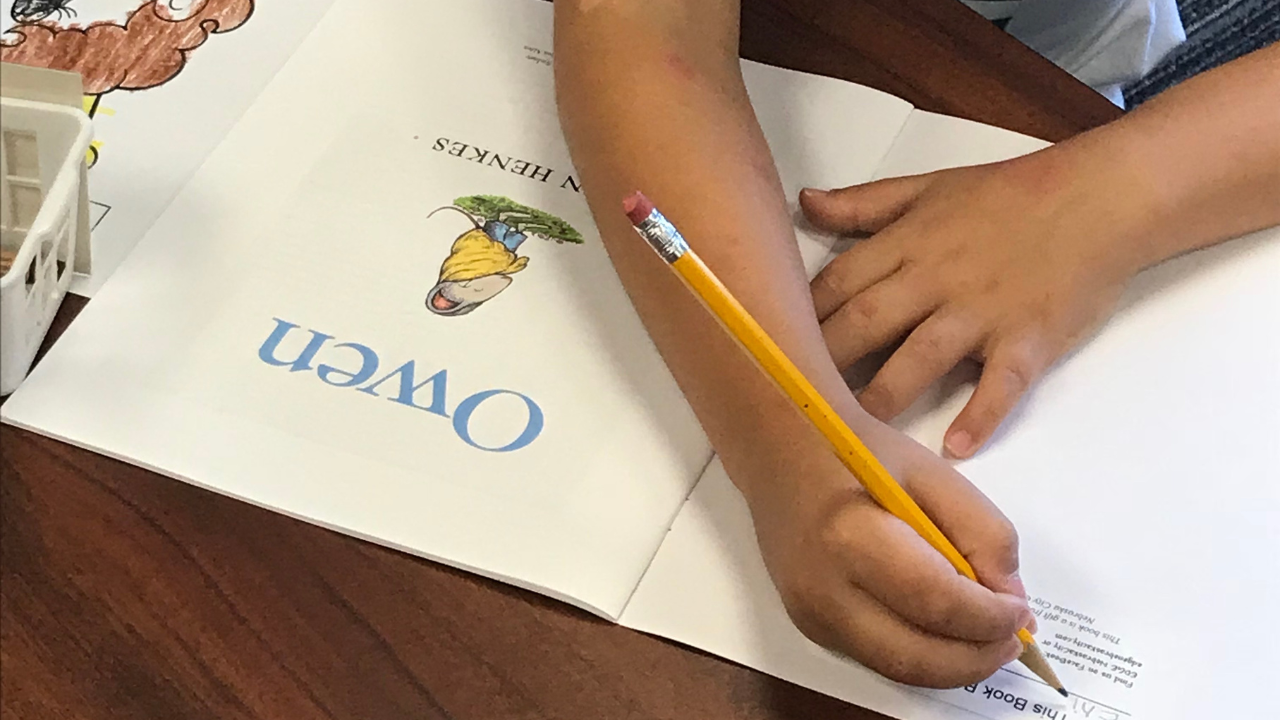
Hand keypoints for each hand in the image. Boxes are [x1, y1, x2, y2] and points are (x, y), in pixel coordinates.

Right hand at [731, 407, 1034, 687]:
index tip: (1021, 612)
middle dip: (977, 658)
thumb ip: (983, 532)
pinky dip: (922, 655)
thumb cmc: (856, 452)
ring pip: (897, 670)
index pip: (935, 602)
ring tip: (986, 638)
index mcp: (850, 537)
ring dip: (953, 666)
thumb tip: (1010, 599)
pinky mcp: (809, 625)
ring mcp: (810, 614)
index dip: (989, 618)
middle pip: (914, 657)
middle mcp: (822, 588)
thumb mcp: (932, 473)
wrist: (778, 452)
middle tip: (1013, 639)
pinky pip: (879, 658)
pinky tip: (945, 630)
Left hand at [799, 149, 1146, 457]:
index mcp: (908, 244)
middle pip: (867, 322)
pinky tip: (955, 447)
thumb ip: (865, 204)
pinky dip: (981, 414)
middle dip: (825, 360)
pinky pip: (1002, 383)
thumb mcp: (930, 187)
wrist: (1101, 197)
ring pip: (922, 357)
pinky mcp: (1029, 340)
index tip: (770, 348)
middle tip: (791, 398)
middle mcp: (937, 279)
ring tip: (854, 434)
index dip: (800, 317)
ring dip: (885, 395)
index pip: (839, 284)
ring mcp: (983, 312)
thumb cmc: (1011, 195)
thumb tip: (805, 203)